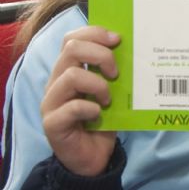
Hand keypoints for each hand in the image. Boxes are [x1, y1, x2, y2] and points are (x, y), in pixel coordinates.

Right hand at [41, 26, 119, 176]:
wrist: (94, 156)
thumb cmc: (104, 118)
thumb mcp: (112, 89)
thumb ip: (114, 70)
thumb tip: (136, 48)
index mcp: (69, 68)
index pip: (73, 38)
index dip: (95, 33)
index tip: (118, 39)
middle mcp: (56, 81)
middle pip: (72, 49)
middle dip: (101, 55)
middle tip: (116, 73)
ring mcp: (51, 102)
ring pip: (71, 75)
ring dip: (98, 85)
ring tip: (109, 99)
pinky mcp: (52, 123)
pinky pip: (71, 107)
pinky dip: (90, 108)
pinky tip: (99, 115)